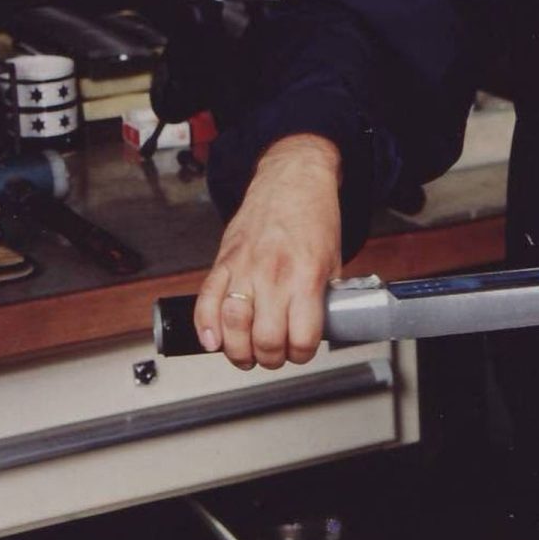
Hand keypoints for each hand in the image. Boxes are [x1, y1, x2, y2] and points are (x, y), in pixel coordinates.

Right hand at [193, 134, 343, 369]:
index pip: (303, 335)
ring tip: (246, 355)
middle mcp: (274, 275)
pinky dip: (205, 326)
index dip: (303, 354)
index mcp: (307, 276)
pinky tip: (212, 341)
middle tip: (274, 357)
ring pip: (232, 325)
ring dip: (238, 351)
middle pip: (265, 338)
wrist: (292, 181)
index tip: (301, 352)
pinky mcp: (224, 261)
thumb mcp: (333, 262)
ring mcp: (245, 268)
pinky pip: (206, 300)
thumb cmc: (314, 219)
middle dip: (271, 358)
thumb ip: (324, 296)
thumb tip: (319, 327)